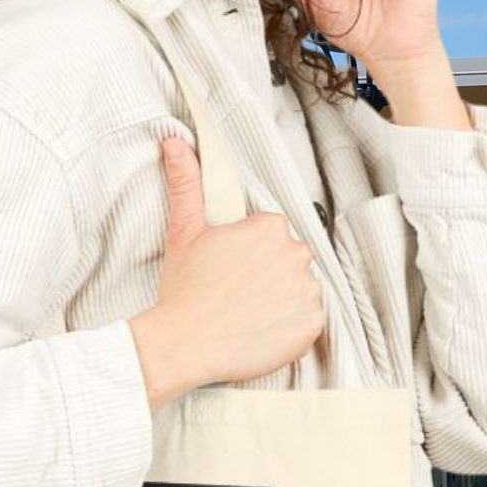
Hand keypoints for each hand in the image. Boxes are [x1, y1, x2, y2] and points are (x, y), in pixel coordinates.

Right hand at [128, 135, 325, 408]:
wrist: (184, 344)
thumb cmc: (184, 289)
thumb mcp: (184, 231)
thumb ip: (186, 183)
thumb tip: (174, 143)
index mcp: (270, 226)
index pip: (271, 235)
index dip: (250, 254)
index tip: (231, 270)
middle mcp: (296, 253)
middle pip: (289, 260)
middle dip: (269, 274)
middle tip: (237, 294)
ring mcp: (307, 290)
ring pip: (300, 290)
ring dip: (282, 300)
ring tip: (248, 314)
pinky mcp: (312, 325)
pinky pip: (309, 321)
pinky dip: (291, 328)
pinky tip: (262, 330)